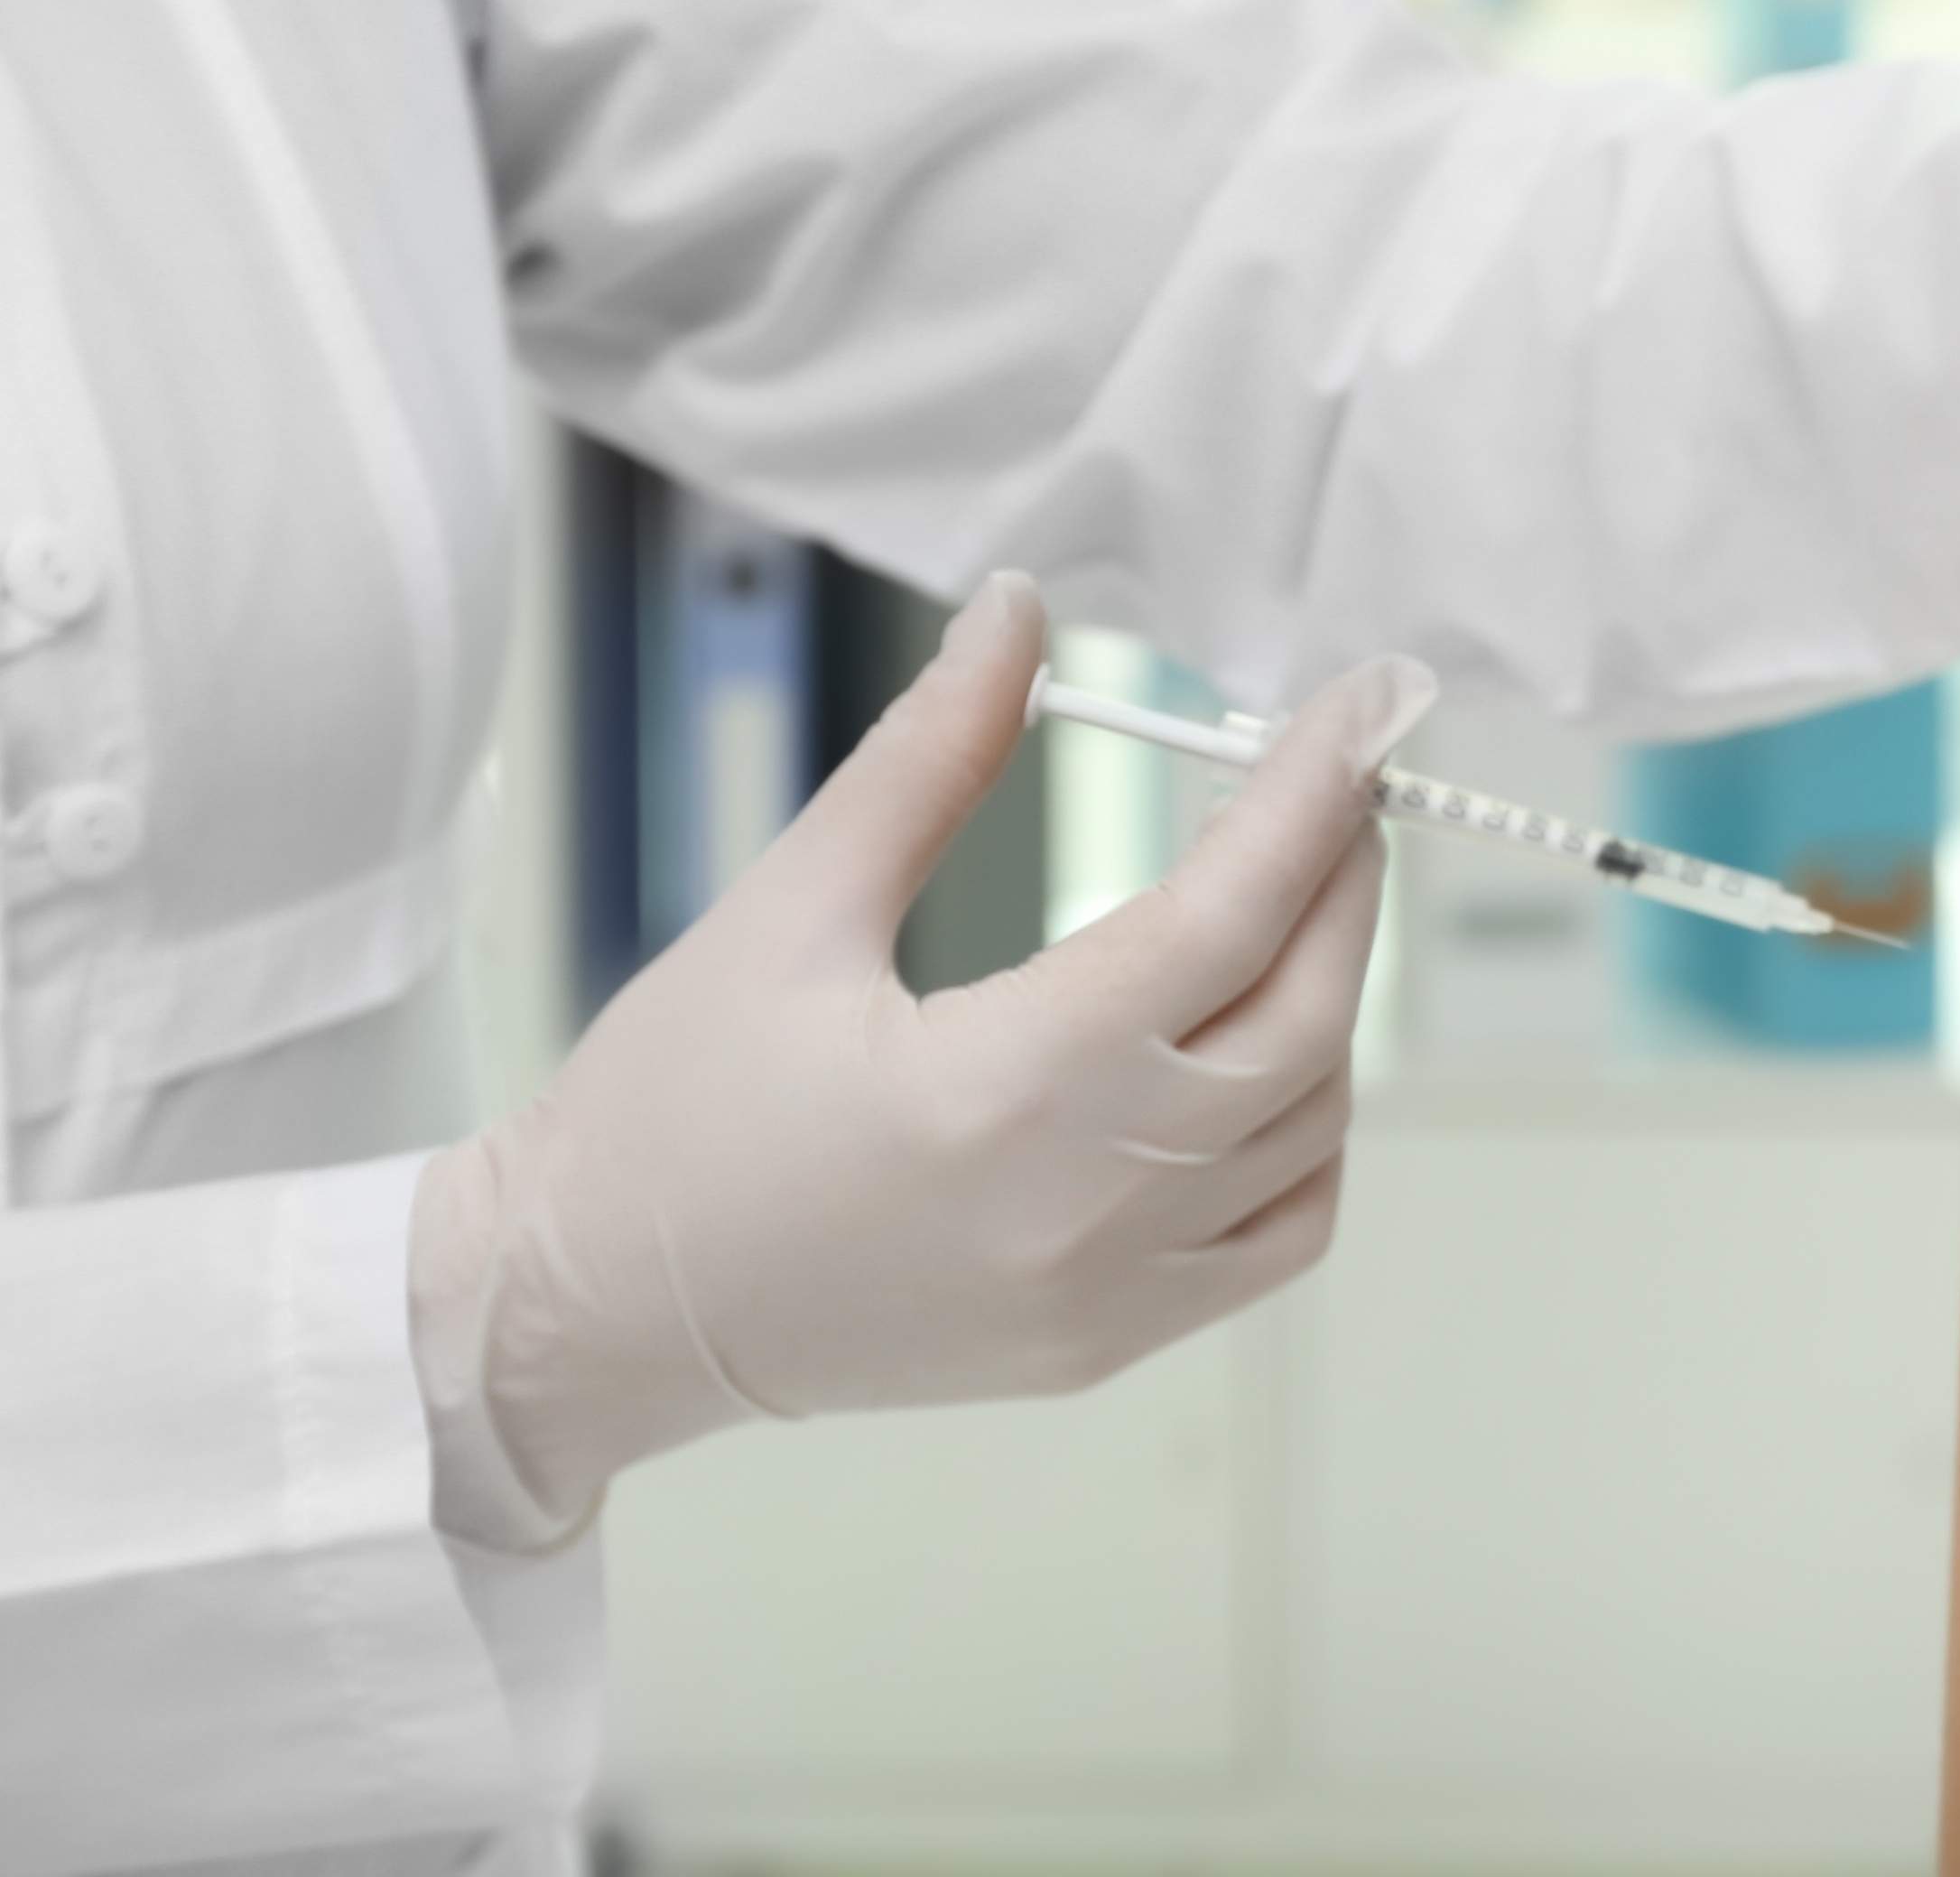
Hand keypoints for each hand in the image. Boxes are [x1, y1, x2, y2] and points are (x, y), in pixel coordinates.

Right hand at [408, 578, 1414, 1545]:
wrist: (588, 1321)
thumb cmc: (668, 1114)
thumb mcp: (787, 910)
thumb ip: (928, 757)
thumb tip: (1020, 613)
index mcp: (1000, 1089)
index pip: (1225, 917)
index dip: (1314, 793)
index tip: (1371, 702)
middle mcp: (1078, 1207)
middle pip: (1304, 1020)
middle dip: (1344, 877)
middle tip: (1339, 775)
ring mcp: (1103, 1295)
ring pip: (1310, 1127)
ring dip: (1330, 996)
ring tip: (1291, 889)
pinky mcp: (1098, 1345)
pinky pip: (1276, 1237)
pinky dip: (1309, 1133)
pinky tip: (1262, 1051)